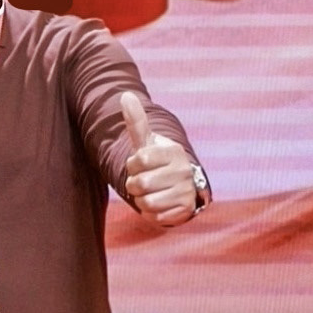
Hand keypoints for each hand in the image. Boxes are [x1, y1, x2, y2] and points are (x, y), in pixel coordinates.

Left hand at [113, 92, 203, 224]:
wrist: (177, 185)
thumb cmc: (155, 162)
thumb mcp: (145, 142)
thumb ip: (136, 121)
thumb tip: (126, 95)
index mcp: (173, 151)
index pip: (140, 160)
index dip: (133, 165)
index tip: (140, 163)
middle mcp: (183, 170)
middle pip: (141, 184)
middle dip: (135, 185)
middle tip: (143, 181)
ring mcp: (186, 191)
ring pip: (147, 202)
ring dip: (142, 200)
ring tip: (151, 192)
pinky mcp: (185, 210)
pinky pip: (155, 216)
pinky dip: (151, 213)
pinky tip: (159, 204)